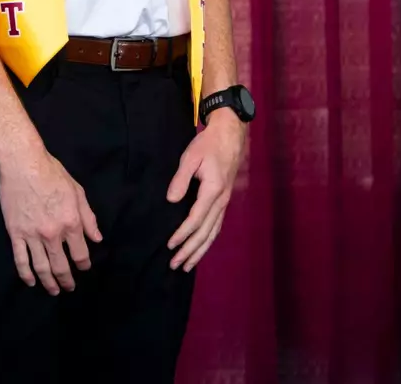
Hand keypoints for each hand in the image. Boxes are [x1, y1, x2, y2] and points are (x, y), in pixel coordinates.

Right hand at [0, 146, 101, 294]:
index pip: (80, 254)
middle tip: (69, 287)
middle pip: (61, 266)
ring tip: (53, 290)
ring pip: (41, 267)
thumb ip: (88, 218)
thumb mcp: (77, 192)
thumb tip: (97, 239)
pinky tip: (30, 282)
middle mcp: (52, 233)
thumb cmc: (53, 174)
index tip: (84, 268)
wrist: (23, 164)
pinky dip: (26, 274)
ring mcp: (32, 235)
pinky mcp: (15, 233)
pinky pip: (20, 259)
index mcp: (71, 222)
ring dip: (48, 282)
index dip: (84, 264)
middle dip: (67, 280)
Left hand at [165, 111, 245, 270]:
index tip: (170, 245)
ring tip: (187, 265)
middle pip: (205, 232)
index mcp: (213, 190)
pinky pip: (216, 226)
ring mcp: (225, 202)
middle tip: (175, 265)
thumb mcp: (191, 156)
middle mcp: (221, 201)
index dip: (182, 234)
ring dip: (200, 250)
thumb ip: (181, 179)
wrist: (230, 134)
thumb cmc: (208, 144)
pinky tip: (200, 248)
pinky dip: (208, 240)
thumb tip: (172, 201)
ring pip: (213, 233)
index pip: (196, 219)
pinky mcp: (224, 200)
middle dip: (190, 250)